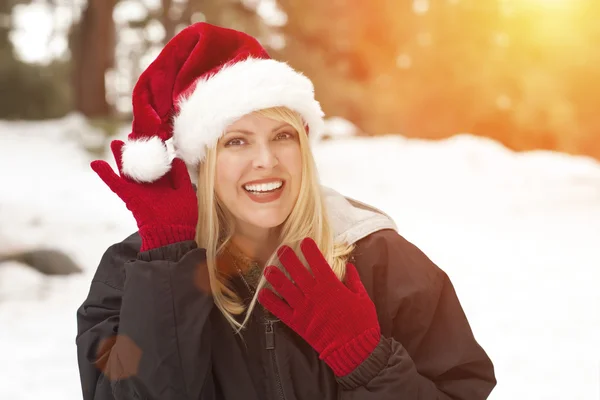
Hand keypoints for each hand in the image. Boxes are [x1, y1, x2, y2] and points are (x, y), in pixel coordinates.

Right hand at [91, 140, 197, 251]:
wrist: (173, 234)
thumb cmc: (183, 216)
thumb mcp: (186, 192)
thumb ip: (181, 176)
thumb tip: (176, 159)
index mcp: (164, 183)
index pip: (158, 163)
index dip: (155, 150)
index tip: (154, 135)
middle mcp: (150, 185)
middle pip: (141, 164)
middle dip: (136, 150)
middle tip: (132, 134)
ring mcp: (138, 190)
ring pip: (127, 170)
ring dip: (119, 157)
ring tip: (115, 142)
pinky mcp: (129, 196)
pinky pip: (115, 184)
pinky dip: (105, 174)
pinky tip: (95, 163)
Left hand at [258, 238, 380, 376]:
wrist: (354, 349)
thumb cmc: (362, 324)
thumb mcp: (363, 299)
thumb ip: (355, 281)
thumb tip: (350, 267)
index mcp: (331, 285)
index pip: (317, 261)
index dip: (309, 249)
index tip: (304, 241)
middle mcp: (314, 293)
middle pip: (296, 270)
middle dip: (288, 257)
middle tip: (281, 249)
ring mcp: (304, 308)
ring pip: (284, 287)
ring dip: (275, 276)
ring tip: (268, 269)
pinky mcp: (297, 323)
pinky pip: (280, 310)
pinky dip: (270, 302)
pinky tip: (262, 294)